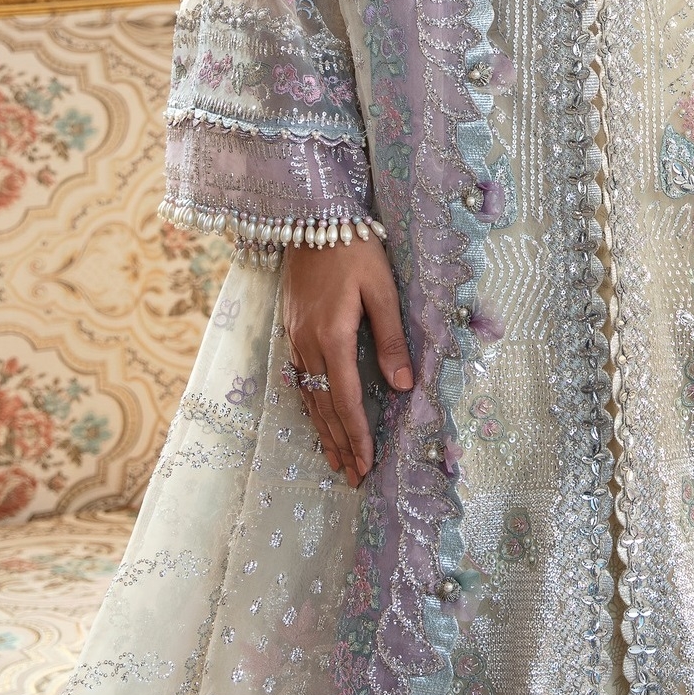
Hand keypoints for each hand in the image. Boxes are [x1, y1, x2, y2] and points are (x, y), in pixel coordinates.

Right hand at [279, 235, 413, 482]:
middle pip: (323, 406)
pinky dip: (308, 404)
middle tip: (353, 476)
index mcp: (331, 337)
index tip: (366, 464)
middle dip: (340, 443)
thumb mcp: (381, 288)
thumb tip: (404, 386)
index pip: (345, 399)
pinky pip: (298, 378)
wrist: (311, 217)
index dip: (357, 435)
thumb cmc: (353, 249)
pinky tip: (315, 416)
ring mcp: (294, 338)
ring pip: (308, 396)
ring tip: (334, 460)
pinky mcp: (289, 328)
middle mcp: (307, 345)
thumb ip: (391, 338)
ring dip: (322, 430)